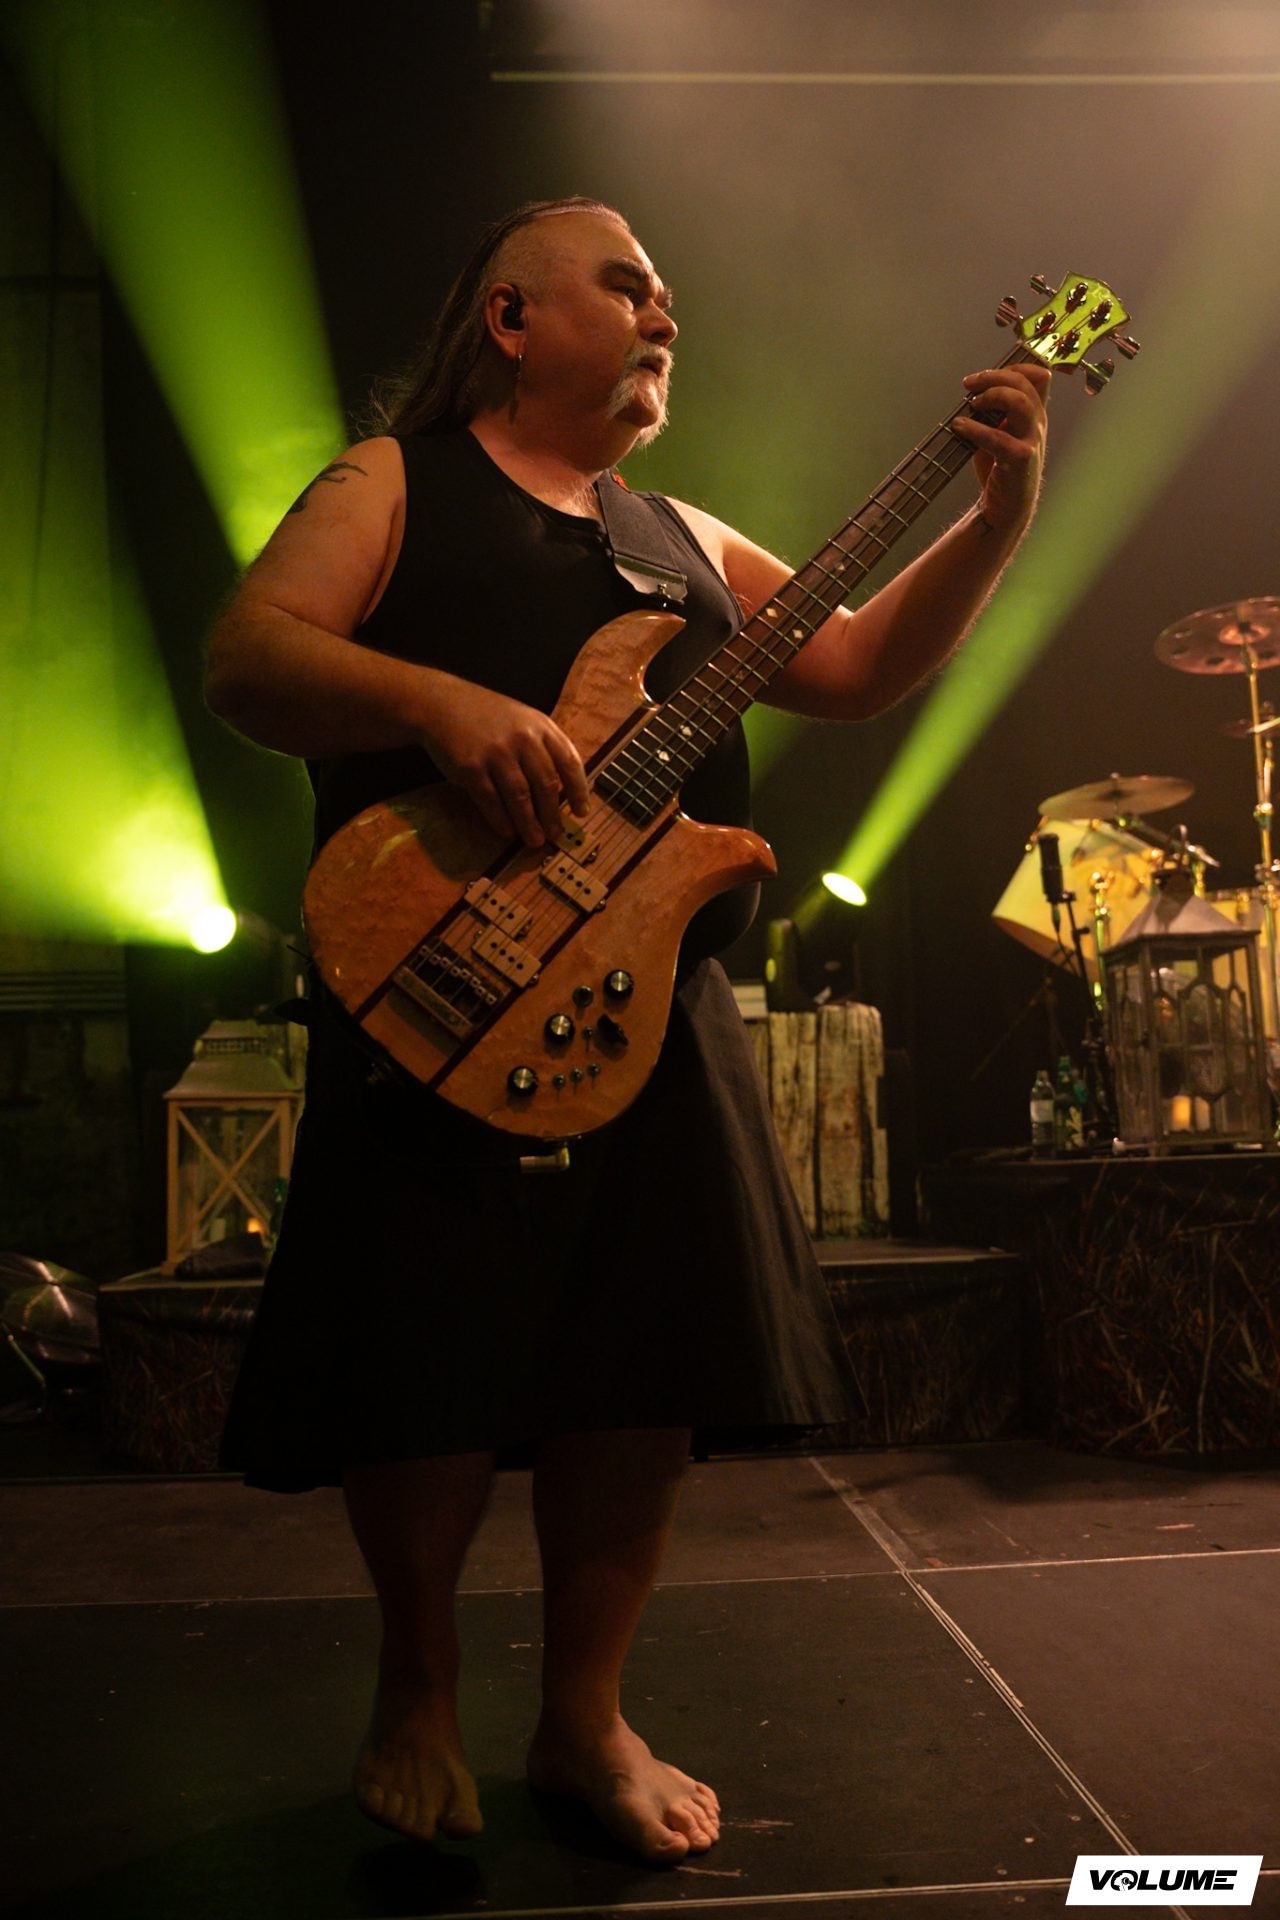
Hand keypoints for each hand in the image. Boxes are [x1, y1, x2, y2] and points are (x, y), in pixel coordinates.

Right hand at [419, 675, 590, 847]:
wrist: (442, 704)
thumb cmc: (488, 716)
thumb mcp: (523, 720)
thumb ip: (544, 747)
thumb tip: (564, 788)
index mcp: (540, 726)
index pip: (569, 762)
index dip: (579, 790)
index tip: (582, 812)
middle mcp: (521, 739)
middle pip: (545, 784)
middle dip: (552, 815)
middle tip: (555, 835)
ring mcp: (495, 753)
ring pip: (520, 797)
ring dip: (529, 823)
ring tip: (535, 840)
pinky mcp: (470, 768)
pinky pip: (491, 801)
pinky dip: (501, 820)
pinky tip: (507, 832)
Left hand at [950, 364, 1049, 537]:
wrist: (1005, 507)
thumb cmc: (999, 468)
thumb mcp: (998, 433)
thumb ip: (993, 412)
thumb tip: (974, 391)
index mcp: (1035, 414)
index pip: (1037, 376)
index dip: (1012, 367)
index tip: (982, 376)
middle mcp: (1038, 423)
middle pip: (1025, 383)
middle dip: (993, 377)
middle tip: (969, 385)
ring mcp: (1032, 440)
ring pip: (1020, 402)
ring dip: (993, 396)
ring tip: (972, 404)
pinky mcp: (1020, 459)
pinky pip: (998, 438)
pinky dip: (975, 429)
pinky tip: (959, 426)